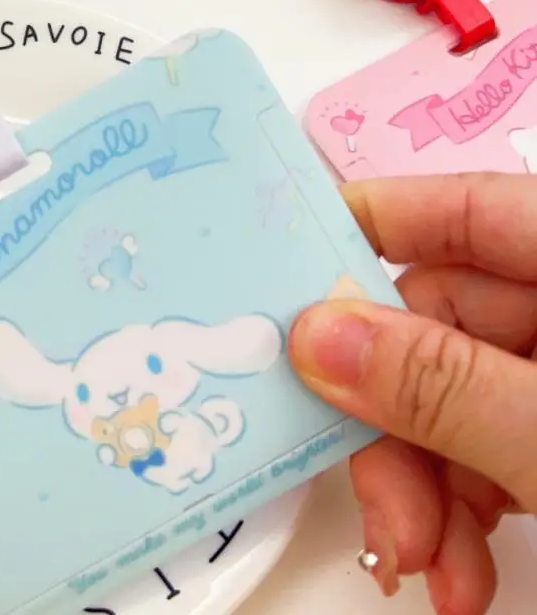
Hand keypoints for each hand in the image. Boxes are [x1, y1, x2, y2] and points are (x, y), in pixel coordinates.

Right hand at [289, 174, 536, 614]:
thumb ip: (449, 388)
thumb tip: (318, 333)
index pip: (465, 209)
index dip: (369, 228)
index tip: (287, 271)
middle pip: (442, 328)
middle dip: (395, 423)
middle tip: (384, 513)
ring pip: (454, 397)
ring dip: (423, 484)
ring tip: (428, 568)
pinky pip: (491, 448)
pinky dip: (461, 508)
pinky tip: (458, 567)